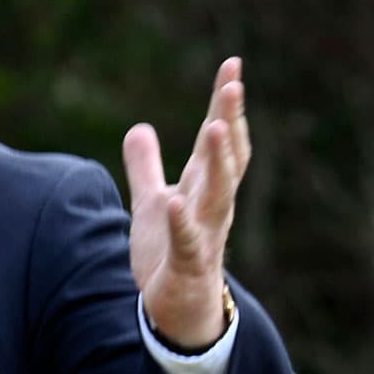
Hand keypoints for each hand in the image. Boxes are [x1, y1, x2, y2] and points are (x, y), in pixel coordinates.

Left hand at [124, 57, 250, 349]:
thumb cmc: (170, 253)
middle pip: (226, 158)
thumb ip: (145, 167)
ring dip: (219, 161)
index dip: (225, 103)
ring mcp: (204, 233)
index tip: (232, 64)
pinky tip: (174, 203)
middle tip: (234, 84)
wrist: (177, 309)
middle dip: (230, 120)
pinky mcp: (188, 264)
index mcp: (204, 187)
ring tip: (216, 127)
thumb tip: (139, 128)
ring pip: (218, 194)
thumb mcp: (152, 202)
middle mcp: (212, 205)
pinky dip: (182, 222)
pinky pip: (187, 241)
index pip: (219, 139)